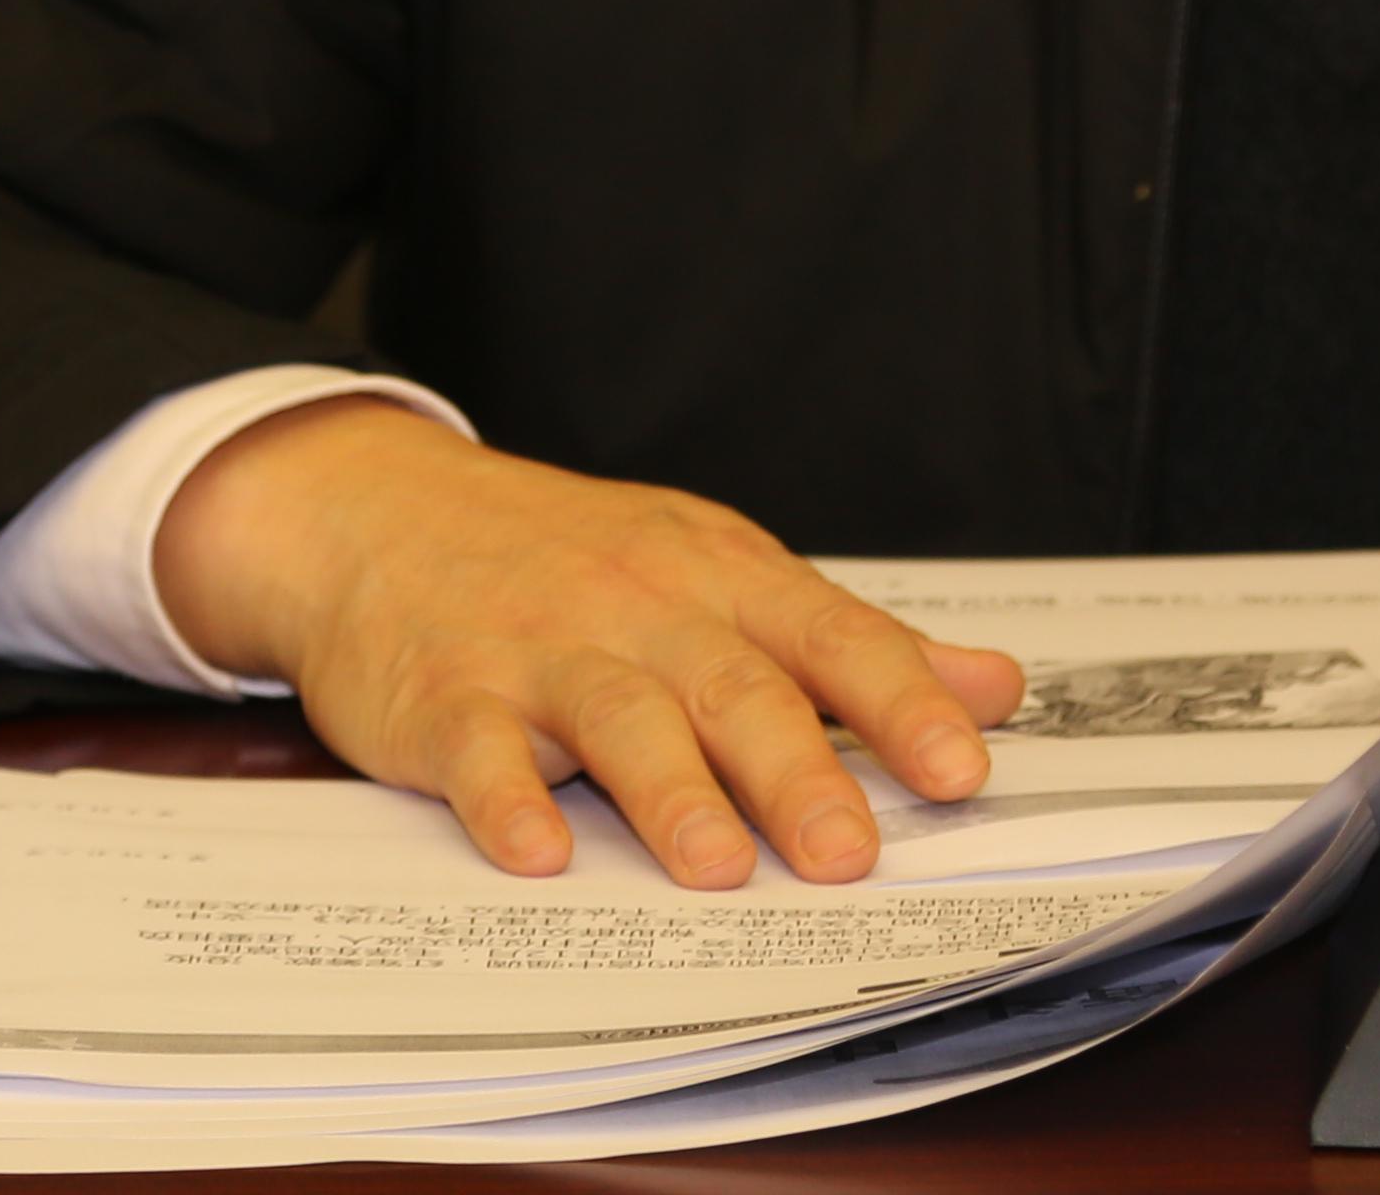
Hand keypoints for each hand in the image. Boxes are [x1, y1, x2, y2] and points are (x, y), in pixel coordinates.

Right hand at [153, 397, 1025, 887]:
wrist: (384, 510)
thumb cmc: (574, 558)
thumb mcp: (721, 572)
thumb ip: (850, 642)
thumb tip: (995, 687)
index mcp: (721, 577)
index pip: (831, 638)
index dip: (901, 703)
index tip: (962, 768)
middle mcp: (641, 607)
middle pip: (734, 688)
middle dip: (798, 772)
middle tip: (851, 854)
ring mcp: (540, 650)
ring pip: (619, 719)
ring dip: (671, 794)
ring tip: (719, 868)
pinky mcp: (446, 695)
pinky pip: (480, 749)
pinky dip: (507, 802)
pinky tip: (539, 851)